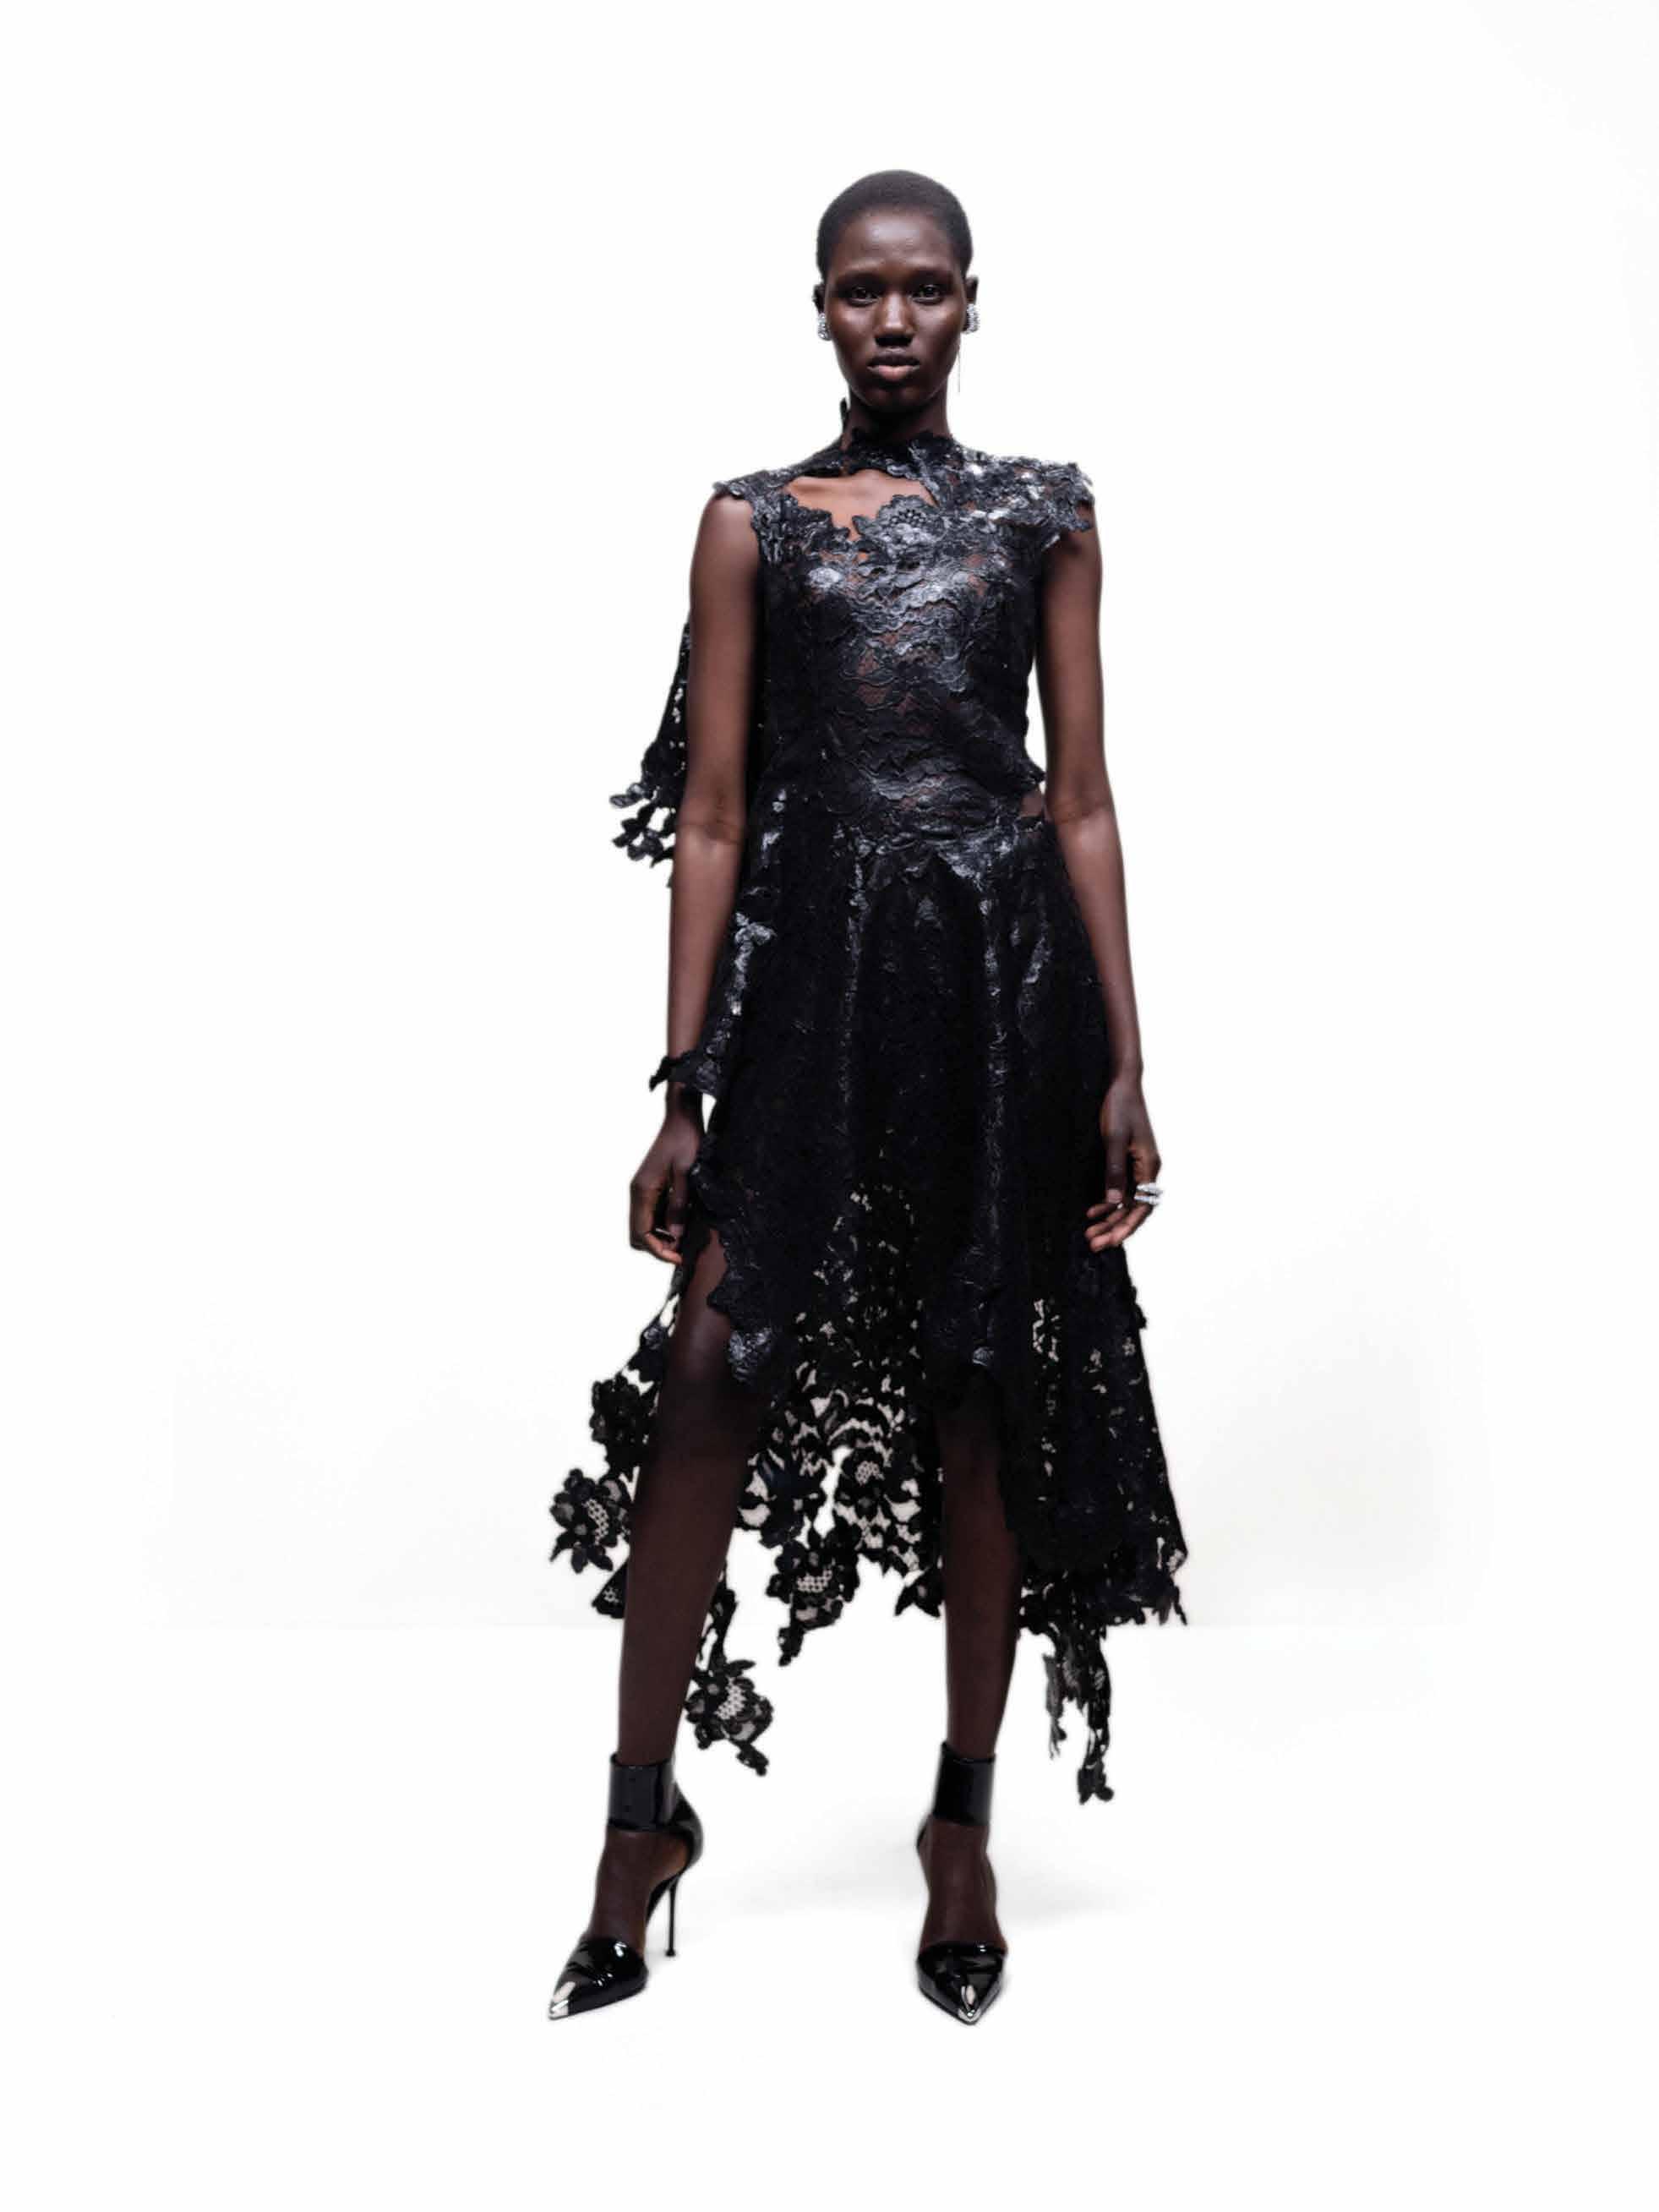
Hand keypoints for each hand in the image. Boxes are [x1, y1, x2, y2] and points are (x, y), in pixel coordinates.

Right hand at [630, 1107, 702, 1262]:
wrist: (682, 1117)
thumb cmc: (685, 1141)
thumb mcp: (686, 1174)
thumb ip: (679, 1205)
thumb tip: (676, 1235)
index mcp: (642, 1191)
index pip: (641, 1234)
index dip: (659, 1251)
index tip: (679, 1258)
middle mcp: (638, 1193)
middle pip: (638, 1234)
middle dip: (658, 1247)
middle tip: (683, 1250)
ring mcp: (643, 1190)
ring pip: (645, 1226)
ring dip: (662, 1236)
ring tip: (686, 1238)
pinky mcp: (652, 1187)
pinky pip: (653, 1214)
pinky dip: (665, 1224)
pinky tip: (683, 1222)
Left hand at [1086, 1076, 1160, 1251]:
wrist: (1122, 1085)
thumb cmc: (1119, 1108)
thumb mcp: (1113, 1139)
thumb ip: (1114, 1171)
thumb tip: (1114, 1203)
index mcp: (1149, 1166)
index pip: (1141, 1207)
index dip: (1126, 1227)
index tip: (1110, 1243)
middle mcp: (1147, 1171)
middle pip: (1134, 1209)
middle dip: (1114, 1229)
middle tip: (1093, 1245)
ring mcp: (1138, 1167)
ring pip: (1126, 1202)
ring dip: (1109, 1219)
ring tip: (1089, 1234)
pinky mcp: (1127, 1162)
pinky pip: (1120, 1190)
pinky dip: (1107, 1203)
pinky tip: (1092, 1212)